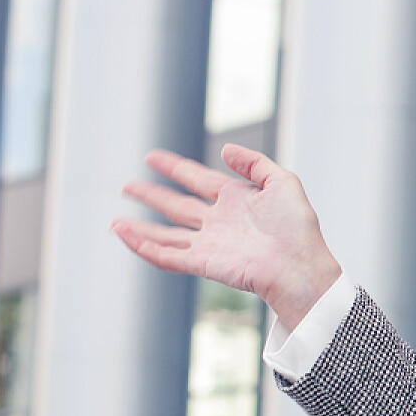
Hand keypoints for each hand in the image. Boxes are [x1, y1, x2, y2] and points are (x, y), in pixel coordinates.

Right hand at [111, 143, 341, 329]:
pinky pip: (166, 255)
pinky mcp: (203, 263)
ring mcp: (210, 243)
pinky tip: (123, 234)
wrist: (299, 265)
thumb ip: (255, 163)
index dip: (175, 168)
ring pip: (166, 234)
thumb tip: (226, 149)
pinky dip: (142, 246)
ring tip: (115, 221)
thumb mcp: (283, 183)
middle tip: (128, 186)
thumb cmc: (298, 228)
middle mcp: (220, 222)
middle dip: (152, 196)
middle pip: (177, 206)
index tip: (152, 157)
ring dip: (140, 227)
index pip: (198, 180)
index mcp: (237, 200)